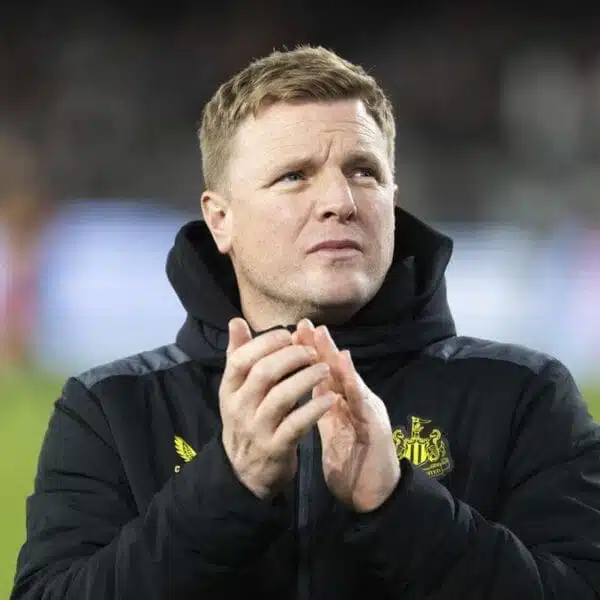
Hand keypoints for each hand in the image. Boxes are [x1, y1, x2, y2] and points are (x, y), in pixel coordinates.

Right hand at [220, 318, 334, 498]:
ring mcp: (257, 429)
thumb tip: (236, 321)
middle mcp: (239, 408)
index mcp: (229, 390)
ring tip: (325, 369)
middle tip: (312, 351)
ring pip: (282, 396)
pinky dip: (315, 408)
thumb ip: (238, 355)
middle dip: (291, 357)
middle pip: (263, 373)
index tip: (289, 334)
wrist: (245, 473)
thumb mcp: (237, 390)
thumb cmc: (247, 420)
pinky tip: (330, 397)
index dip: (266, 342)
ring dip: (307, 378)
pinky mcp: (276, 448)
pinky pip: (297, 424)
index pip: (241, 359)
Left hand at [293, 320, 400, 511]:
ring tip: (321, 334)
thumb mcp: (332, 430)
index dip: (308, 354)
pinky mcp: (375, 426)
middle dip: (319, 346)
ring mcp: (367, 411)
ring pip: (349, 378)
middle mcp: (355, 402)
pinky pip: (361, 403)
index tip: (290, 333)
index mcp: (341, 404)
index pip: (323, 373)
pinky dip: (352, 382)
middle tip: (303, 323)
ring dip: (335, 355)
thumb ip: (321, 405)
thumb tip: (303, 385)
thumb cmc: (352, 461)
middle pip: (336, 370)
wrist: (374, 494)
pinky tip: (344, 366)